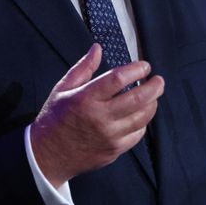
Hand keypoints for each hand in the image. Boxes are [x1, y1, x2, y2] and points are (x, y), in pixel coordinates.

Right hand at [30, 43, 163, 186]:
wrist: (48, 155)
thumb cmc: (55, 119)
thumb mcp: (63, 89)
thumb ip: (83, 68)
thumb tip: (97, 48)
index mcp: (86, 99)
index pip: (119, 79)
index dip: (136, 70)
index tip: (144, 66)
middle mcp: (100, 117)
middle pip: (138, 98)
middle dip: (154, 86)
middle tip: (158, 80)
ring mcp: (110, 136)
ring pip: (143, 117)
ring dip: (152, 103)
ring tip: (152, 96)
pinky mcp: (115, 150)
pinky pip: (138, 134)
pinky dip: (143, 122)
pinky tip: (140, 115)